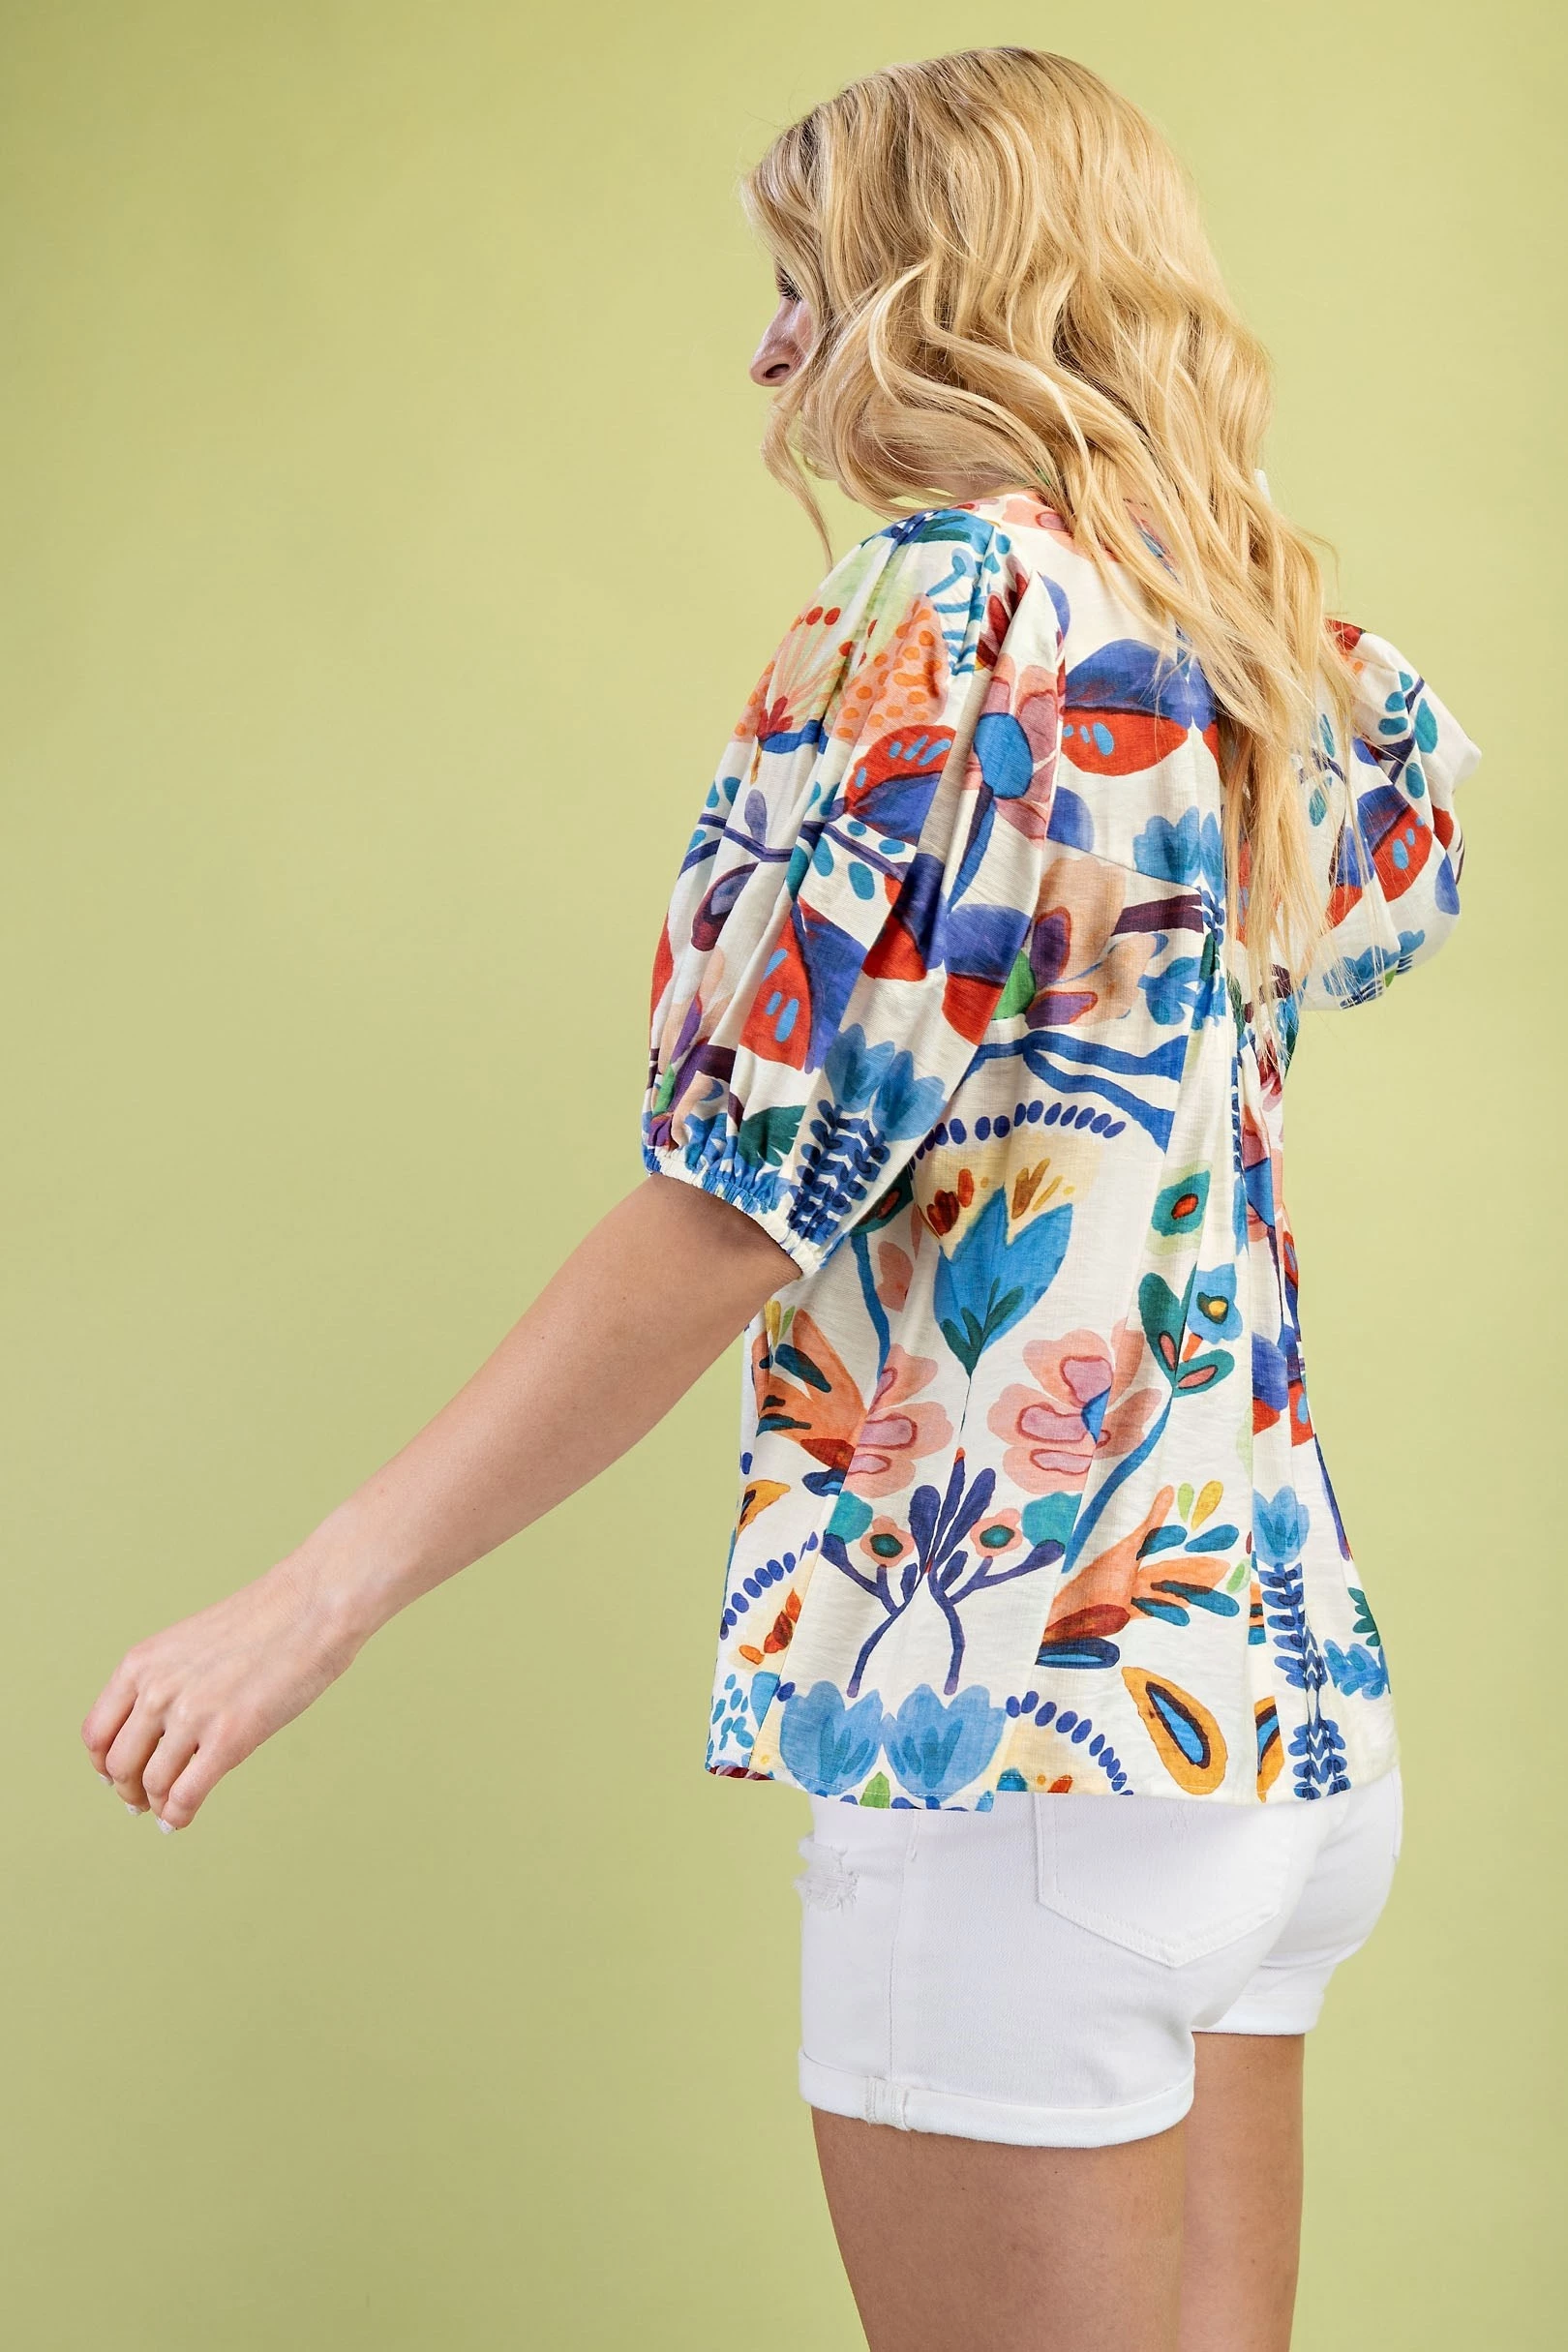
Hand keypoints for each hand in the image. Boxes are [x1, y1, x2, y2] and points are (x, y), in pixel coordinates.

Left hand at [80, 1560, 362, 1830]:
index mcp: (142, 1664)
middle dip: (128, 1790)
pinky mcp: (229, 1739)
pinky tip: (182, 1819)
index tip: (114, 1776)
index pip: (97, 1734)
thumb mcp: (190, 1642)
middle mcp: (157, 1691)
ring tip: (167, 1810)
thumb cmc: (265, 1619)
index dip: (103, 1764)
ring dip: (156, 1805)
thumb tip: (155, 1733)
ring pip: (151, 1784)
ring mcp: (192, 1716)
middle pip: (120, 1765)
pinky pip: (187, 1795)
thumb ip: (165, 1682)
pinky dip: (178, 1816)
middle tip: (140, 1801)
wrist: (313, 1605)